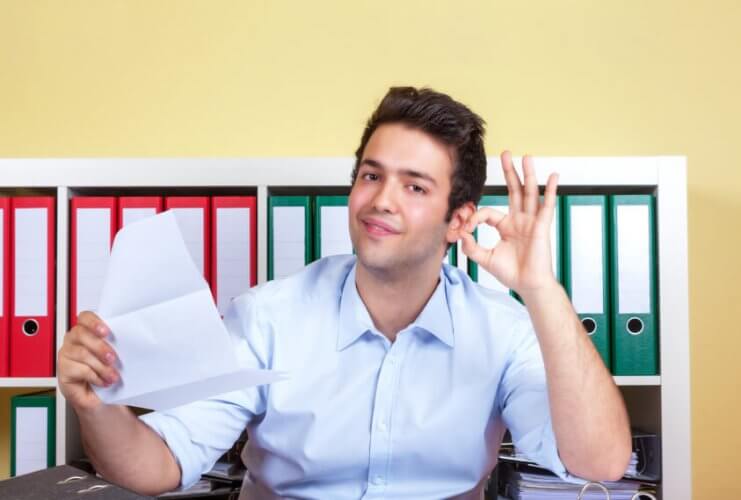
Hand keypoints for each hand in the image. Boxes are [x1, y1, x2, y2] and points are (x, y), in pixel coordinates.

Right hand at [58, 311, 118, 411]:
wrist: (97, 396)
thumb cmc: (105, 371)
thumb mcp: (113, 356)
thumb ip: (116, 345)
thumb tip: (131, 340)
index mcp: (86, 331)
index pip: (85, 317)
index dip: (94, 322)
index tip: (106, 332)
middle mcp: (73, 340)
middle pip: (81, 334)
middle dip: (99, 346)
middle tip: (112, 358)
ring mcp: (67, 355)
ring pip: (81, 353)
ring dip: (100, 366)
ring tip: (112, 376)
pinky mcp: (63, 371)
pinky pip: (78, 369)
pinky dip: (94, 376)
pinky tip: (102, 381)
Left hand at [460, 151, 558, 296]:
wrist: (528, 285)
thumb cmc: (511, 273)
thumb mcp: (485, 258)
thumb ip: (471, 246)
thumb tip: (460, 234)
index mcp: (506, 226)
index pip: (488, 212)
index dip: (475, 217)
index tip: (465, 227)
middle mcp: (519, 220)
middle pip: (514, 191)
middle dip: (510, 172)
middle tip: (505, 153)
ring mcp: (531, 221)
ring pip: (529, 193)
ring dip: (528, 174)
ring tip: (527, 157)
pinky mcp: (542, 226)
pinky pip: (547, 206)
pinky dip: (551, 191)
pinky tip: (554, 176)